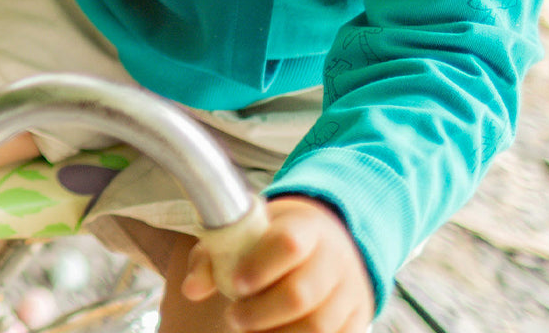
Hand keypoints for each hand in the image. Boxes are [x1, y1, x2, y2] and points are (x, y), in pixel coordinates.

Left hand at [183, 196, 373, 331]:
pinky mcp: (357, 320)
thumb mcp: (250, 231)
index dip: (260, 267)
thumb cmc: (278, 239)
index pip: (289, 243)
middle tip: (234, 317)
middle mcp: (335, 258)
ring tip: (252, 332)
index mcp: (308, 227)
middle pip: (301, 294)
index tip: (235, 283)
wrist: (331, 243)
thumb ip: (216, 254)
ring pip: (318, 327)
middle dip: (261, 313)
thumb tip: (191, 288)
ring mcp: (350, 292)